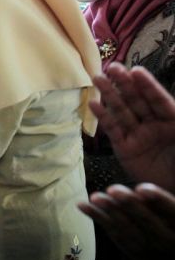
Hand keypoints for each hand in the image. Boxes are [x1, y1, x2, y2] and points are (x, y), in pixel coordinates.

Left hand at [78, 183, 174, 259]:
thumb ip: (163, 206)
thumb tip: (140, 191)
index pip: (174, 213)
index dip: (159, 201)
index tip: (142, 188)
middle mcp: (168, 242)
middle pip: (148, 223)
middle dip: (129, 206)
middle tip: (113, 189)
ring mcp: (152, 251)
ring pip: (130, 232)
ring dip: (110, 213)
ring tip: (95, 197)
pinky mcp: (136, 254)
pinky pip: (116, 237)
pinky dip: (99, 220)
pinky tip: (82, 205)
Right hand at [89, 63, 174, 191]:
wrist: (174, 192)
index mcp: (173, 121)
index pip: (159, 99)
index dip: (147, 86)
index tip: (136, 70)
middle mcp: (155, 125)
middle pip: (137, 101)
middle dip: (124, 84)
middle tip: (112, 67)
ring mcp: (138, 136)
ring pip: (122, 111)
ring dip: (110, 94)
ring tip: (97, 78)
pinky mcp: (125, 149)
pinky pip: (113, 131)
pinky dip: (103, 117)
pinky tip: (94, 104)